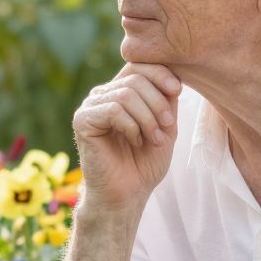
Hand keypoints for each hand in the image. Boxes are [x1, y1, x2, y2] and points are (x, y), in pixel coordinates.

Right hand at [73, 63, 182, 209]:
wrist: (127, 194)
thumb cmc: (145, 163)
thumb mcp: (165, 126)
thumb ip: (166, 99)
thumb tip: (173, 74)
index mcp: (120, 92)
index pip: (138, 65)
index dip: (160, 73)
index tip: (178, 90)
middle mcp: (103, 95)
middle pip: (135, 78)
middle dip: (157, 102)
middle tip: (166, 128)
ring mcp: (90, 106)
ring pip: (126, 94)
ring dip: (148, 118)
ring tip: (154, 139)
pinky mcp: (82, 121)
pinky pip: (113, 110)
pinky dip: (131, 126)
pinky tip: (134, 141)